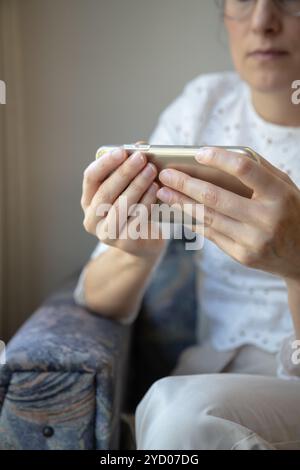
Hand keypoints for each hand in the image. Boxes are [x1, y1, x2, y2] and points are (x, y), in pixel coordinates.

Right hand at [81, 141, 165, 259]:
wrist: (145, 243)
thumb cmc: (136, 209)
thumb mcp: (130, 187)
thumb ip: (131, 168)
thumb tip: (138, 145)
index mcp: (88, 200)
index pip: (90, 177)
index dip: (105, 163)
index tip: (122, 151)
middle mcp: (92, 218)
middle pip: (105, 192)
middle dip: (124, 173)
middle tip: (142, 158)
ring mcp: (106, 233)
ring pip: (120, 206)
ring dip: (137, 186)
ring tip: (152, 171)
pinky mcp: (124, 243)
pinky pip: (136, 220)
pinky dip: (147, 202)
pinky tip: (156, 190)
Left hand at [157, 146, 299, 281]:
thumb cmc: (292, 213)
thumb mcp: (285, 187)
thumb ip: (259, 170)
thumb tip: (222, 155)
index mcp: (279, 195)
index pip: (245, 169)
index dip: (219, 158)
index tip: (198, 152)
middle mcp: (266, 219)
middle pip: (216, 197)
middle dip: (185, 184)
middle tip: (165, 174)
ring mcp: (253, 241)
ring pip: (208, 218)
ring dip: (182, 203)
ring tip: (164, 192)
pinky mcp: (243, 256)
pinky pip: (212, 234)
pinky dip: (194, 221)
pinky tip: (179, 211)